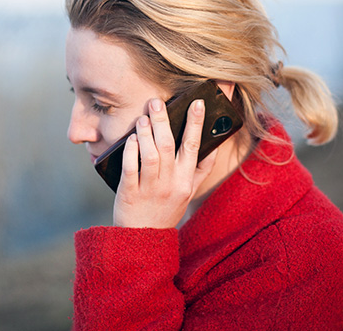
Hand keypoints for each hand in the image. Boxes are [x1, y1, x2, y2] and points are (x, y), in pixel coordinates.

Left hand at [113, 98, 216, 228]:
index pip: (193, 147)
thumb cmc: (166, 209)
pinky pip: (130, 169)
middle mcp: (171, 184)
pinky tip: (131, 139)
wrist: (144, 239)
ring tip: (143, 118)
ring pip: (150, 155)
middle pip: (169, 146)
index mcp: (186, 181)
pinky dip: (130, 152)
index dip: (196, 123)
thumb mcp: (188, 192)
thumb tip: (212, 144)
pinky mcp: (130, 194)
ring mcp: (150, 189)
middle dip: (163, 120)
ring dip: (146, 133)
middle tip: (156, 102)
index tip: (198, 103)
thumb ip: (199, 170)